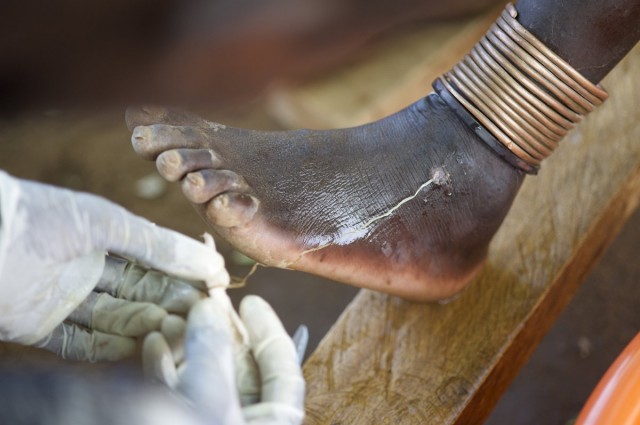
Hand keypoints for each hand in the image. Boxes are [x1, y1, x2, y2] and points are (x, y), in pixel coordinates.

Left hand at [0, 171, 227, 360]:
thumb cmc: (43, 217)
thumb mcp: (109, 223)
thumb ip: (159, 244)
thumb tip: (212, 261)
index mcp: (104, 237)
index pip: (155, 261)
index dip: (185, 272)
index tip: (217, 285)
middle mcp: (87, 269)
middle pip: (140, 293)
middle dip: (170, 303)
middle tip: (200, 315)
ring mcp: (64, 299)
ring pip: (116, 320)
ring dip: (145, 326)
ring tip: (173, 330)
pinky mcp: (39, 327)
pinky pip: (81, 344)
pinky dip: (108, 349)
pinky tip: (136, 348)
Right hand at [143, 296, 305, 424]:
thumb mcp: (209, 400)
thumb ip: (213, 352)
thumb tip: (210, 309)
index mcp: (270, 424)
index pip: (283, 370)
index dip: (269, 332)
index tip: (250, 302)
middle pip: (241, 370)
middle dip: (220, 334)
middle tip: (201, 302)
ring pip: (205, 380)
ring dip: (188, 346)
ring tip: (171, 317)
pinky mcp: (176, 423)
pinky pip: (176, 396)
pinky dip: (165, 369)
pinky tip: (151, 344)